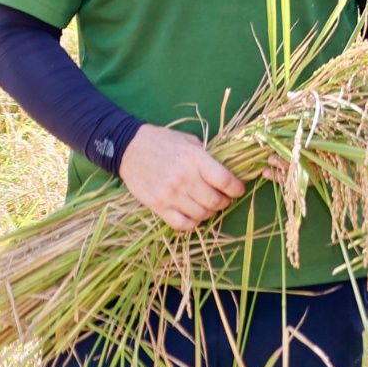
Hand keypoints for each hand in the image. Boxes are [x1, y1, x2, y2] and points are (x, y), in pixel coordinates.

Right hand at [117, 123, 247, 231]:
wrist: (129, 148)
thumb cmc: (163, 142)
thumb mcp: (190, 141)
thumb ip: (208, 158)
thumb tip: (228, 172)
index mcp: (195, 159)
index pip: (225, 181)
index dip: (236, 188)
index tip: (238, 189)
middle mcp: (184, 178)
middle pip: (215, 201)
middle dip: (224, 202)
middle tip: (223, 198)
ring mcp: (170, 194)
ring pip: (201, 214)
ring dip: (209, 212)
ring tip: (208, 205)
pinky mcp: (158, 206)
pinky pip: (182, 224)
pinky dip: (193, 222)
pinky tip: (193, 214)